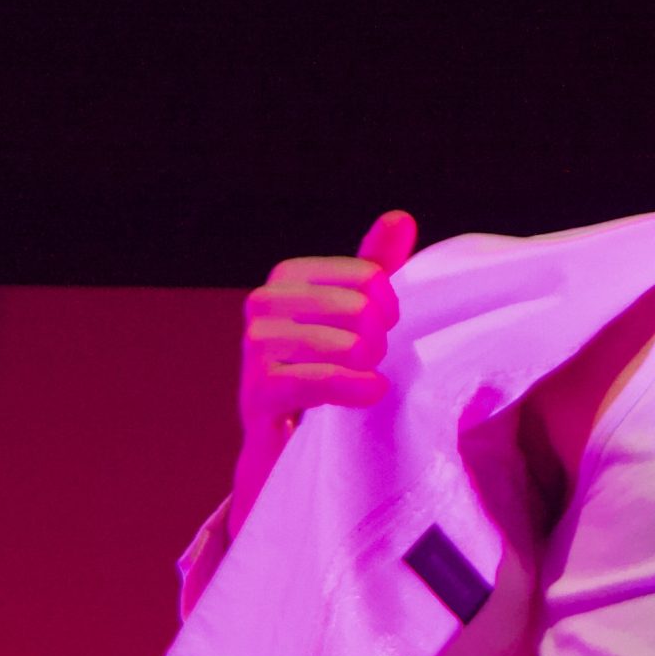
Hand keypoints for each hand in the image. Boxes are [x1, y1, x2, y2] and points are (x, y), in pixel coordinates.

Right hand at [237, 209, 416, 443]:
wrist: (285, 438)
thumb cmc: (325, 364)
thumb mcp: (354, 311)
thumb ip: (376, 264)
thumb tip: (400, 217)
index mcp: (286, 275)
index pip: (370, 276)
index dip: (389, 309)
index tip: (381, 330)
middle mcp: (262, 302)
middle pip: (360, 310)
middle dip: (379, 342)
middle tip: (370, 361)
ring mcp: (254, 347)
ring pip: (348, 345)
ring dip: (368, 368)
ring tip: (362, 378)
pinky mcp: (257, 391)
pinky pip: (324, 380)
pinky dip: (357, 388)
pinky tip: (370, 392)